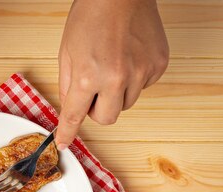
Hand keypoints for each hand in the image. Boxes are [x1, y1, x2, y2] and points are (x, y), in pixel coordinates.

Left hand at [56, 0, 168, 148]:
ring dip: (116, 94)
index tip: (63, 143)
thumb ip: (68, 86)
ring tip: (112, 65)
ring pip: (126, 104)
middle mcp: (117, 78)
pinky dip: (134, 79)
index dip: (67, 133)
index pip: (75, 116)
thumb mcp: (67, 52)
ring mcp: (142, 72)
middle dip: (96, 110)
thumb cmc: (91, 16)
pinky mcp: (158, 65)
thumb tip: (70, 109)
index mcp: (89, 76)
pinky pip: (143, 87)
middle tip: (92, 89)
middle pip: (106, 118)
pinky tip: (128, 57)